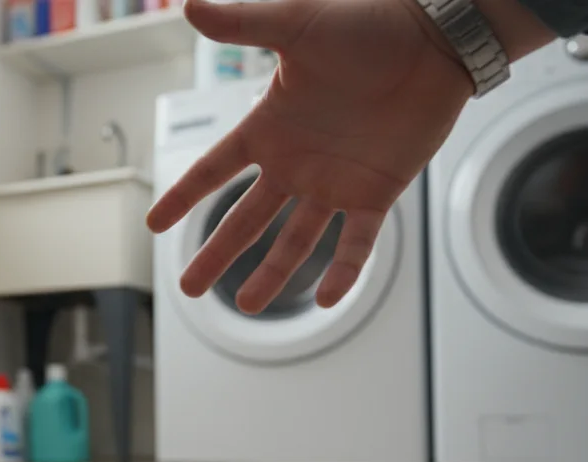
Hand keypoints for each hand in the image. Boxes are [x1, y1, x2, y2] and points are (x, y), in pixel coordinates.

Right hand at [149, 0, 476, 312]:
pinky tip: (325, 300)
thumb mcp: (295, 22)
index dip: (183, 197)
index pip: (213, 170)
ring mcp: (334, 182)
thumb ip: (243, 22)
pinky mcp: (376, 193)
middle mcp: (295, 163)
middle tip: (188, 289)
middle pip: (245, 219)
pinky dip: (342, 271)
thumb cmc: (364, 23)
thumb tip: (188, 5)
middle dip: (216, 255)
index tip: (154, 226)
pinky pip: (356, 243)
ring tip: (248, 306)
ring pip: (295, 241)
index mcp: (269, 129)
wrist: (432, 35)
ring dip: (271, 274)